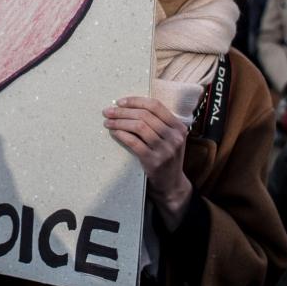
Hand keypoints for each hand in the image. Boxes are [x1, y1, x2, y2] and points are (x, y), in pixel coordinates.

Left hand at [104, 96, 191, 229]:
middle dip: (123, 111)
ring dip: (119, 122)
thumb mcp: (169, 138)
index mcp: (179, 126)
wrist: (171, 184)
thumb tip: (128, 106)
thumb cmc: (166, 156)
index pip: (155, 105)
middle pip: (144, 115)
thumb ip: (157, 122)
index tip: (120, 102)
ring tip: (108, 122)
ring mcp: (165, 150)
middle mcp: (174, 137)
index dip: (135, 101)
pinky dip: (121, 134)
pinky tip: (114, 132)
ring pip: (138, 127)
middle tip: (108, 111)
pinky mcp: (154, 161)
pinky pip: (134, 142)